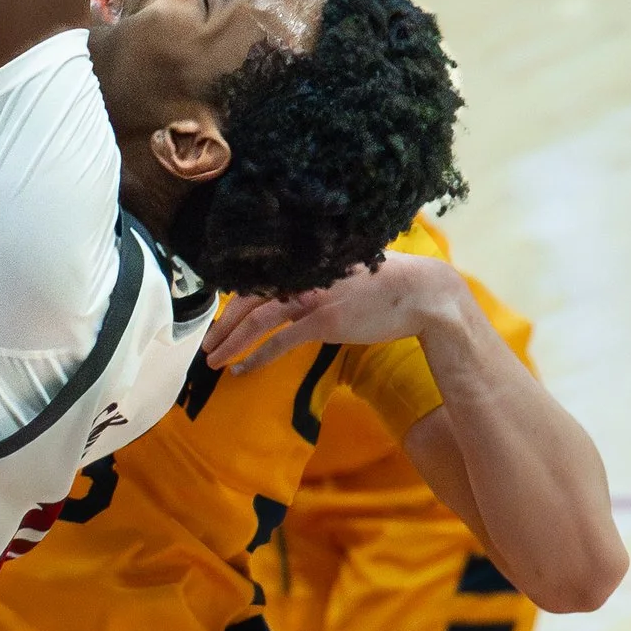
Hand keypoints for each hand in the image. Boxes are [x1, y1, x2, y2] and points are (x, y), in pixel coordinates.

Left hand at [206, 248, 458, 371]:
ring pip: (257, 319)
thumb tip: (300, 290)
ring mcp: (313, 296)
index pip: (259, 277)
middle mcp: (305, 273)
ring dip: (231, 342)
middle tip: (207, 344)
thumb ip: (321, 276)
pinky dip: (255, 356)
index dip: (235, 300)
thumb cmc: (390, 284)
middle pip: (249, 297)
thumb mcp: (348, 270)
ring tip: (214, 360)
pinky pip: (278, 341)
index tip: (221, 319)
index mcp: (308, 261)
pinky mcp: (324, 321)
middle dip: (223, 324)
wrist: (423, 293)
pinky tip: (240, 369)